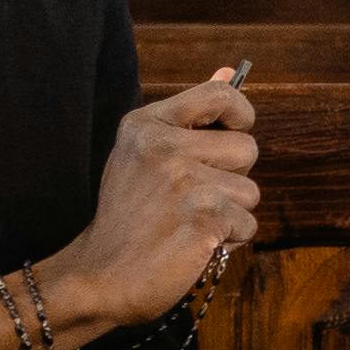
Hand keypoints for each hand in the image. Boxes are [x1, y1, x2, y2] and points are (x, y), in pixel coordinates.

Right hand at [47, 67, 260, 331]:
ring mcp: (183, 182)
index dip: (240, 115)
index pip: (219, 95)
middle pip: (247, 148)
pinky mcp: (203, 218)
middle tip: (192, 199)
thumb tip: (228, 72)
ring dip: (230, 214)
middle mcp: (163, 146)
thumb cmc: (128, 217)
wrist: (99, 278)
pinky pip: (247, 223)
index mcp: (146, 124)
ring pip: (250, 191)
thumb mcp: (144, 155)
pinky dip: (228, 241)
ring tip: (189, 224)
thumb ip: (189, 115)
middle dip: (232, 178)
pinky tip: (194, 245)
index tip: (231, 135)